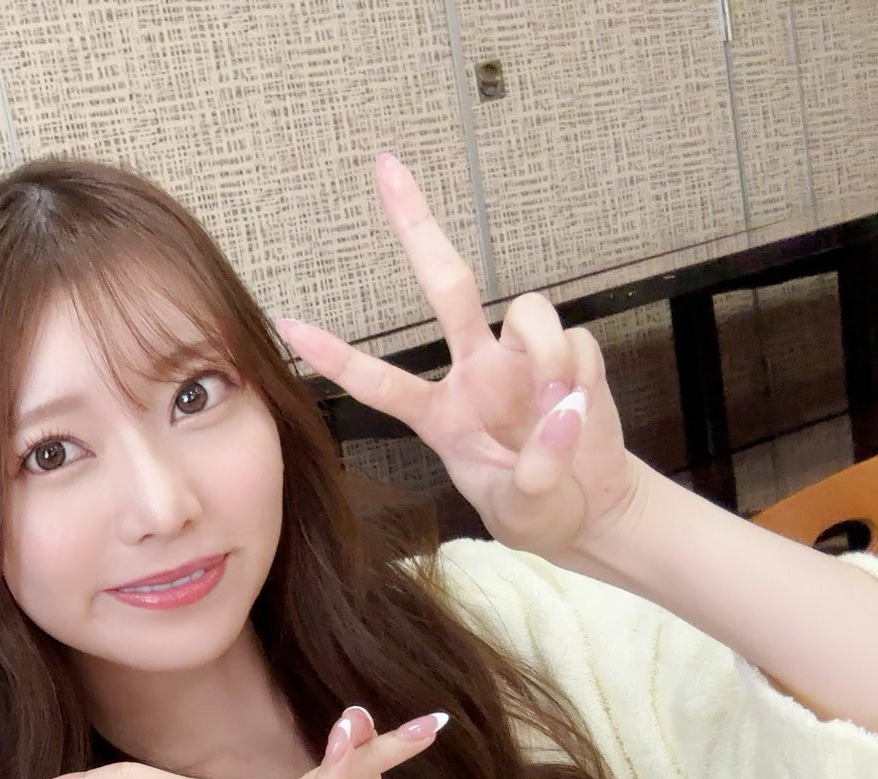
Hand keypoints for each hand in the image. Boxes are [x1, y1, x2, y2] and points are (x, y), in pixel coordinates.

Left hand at [279, 153, 640, 562]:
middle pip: (445, 283)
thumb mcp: (521, 513)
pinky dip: (579, 374)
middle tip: (386, 167)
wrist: (591, 510)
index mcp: (439, 413)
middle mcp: (476, 372)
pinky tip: (580, 410)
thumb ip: (533, 475)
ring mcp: (522, 359)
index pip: (377, 380)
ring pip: (525, 307)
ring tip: (555, 405)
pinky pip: (576, 341)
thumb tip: (559, 415)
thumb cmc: (536, 509)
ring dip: (544, 351)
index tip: (286, 324)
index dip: (334, 356)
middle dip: (416, 224)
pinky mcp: (572, 355)